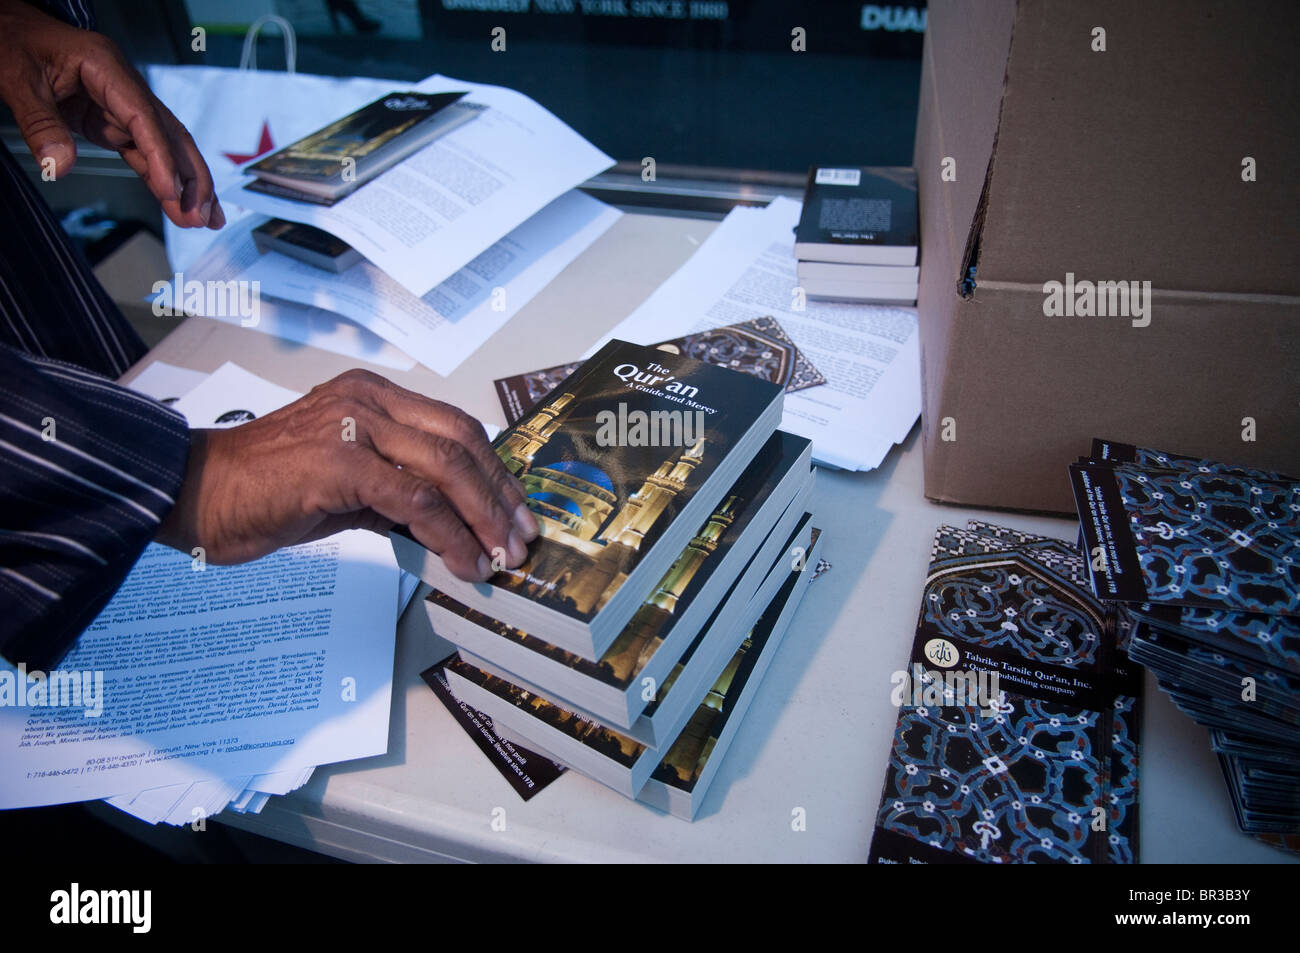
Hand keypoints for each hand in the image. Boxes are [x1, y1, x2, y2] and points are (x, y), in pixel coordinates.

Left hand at [0, 0, 222, 228]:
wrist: (8, 27)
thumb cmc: (12, 41)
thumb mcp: (16, 79)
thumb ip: (40, 123)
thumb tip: (58, 166)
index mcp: (105, 66)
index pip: (144, 117)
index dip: (161, 157)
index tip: (170, 192)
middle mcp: (123, 86)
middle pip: (169, 133)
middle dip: (191, 176)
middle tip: (202, 217)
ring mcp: (121, 105)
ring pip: (164, 146)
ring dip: (185, 183)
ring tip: (203, 219)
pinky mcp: (112, 121)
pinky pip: (144, 152)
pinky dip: (161, 178)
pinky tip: (176, 201)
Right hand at [157, 370, 539, 580]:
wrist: (192, 493)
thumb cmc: (262, 490)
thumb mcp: (344, 484)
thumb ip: (395, 491)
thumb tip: (448, 525)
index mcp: (373, 396)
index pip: (455, 428)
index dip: (494, 473)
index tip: (516, 514)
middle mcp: (368, 400)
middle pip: (462, 443)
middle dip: (501, 496)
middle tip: (521, 541)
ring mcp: (354, 426)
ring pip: (447, 468)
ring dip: (484, 519)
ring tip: (500, 558)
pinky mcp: (340, 462)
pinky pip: (414, 499)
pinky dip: (449, 535)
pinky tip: (463, 563)